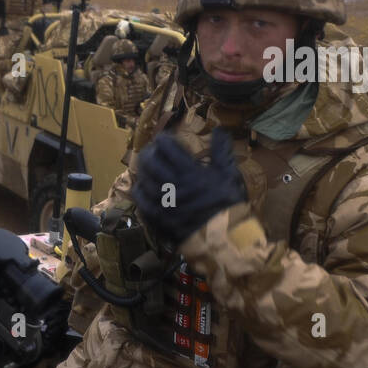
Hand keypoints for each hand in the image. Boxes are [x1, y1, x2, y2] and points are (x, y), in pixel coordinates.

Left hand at [133, 128, 246, 245]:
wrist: (222, 237)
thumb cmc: (227, 204)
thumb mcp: (228, 174)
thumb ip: (222, 151)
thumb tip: (220, 129)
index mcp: (188, 171)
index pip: (167, 147)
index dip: (164, 140)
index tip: (166, 140)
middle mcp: (171, 184)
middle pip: (150, 161)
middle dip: (150, 152)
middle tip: (154, 151)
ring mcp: (162, 201)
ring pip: (143, 179)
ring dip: (144, 170)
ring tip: (148, 167)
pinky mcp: (157, 217)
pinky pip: (141, 200)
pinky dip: (140, 190)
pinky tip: (143, 187)